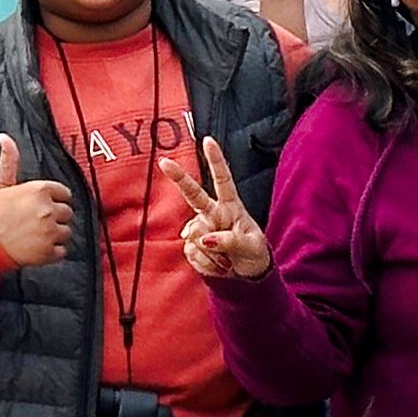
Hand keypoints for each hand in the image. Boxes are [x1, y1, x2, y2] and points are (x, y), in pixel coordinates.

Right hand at [0, 132, 74, 270]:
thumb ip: (9, 160)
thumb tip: (5, 137)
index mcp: (39, 190)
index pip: (64, 194)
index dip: (53, 200)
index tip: (40, 206)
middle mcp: (47, 209)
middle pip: (67, 213)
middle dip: (54, 217)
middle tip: (35, 222)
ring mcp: (49, 232)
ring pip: (66, 232)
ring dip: (54, 235)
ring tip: (34, 235)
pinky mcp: (47, 252)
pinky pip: (61, 251)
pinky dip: (52, 252)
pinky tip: (35, 247)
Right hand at [170, 138, 269, 279]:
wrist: (245, 275)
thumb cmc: (254, 254)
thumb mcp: (251, 247)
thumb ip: (230, 241)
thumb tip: (206, 239)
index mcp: (231, 206)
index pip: (223, 180)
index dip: (216, 160)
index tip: (208, 140)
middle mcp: (212, 213)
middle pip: (192, 193)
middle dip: (178, 177)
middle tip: (163, 161)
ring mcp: (200, 229)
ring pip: (195, 235)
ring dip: (212, 253)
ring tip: (227, 260)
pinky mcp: (191, 246)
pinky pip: (192, 252)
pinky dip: (206, 263)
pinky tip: (218, 264)